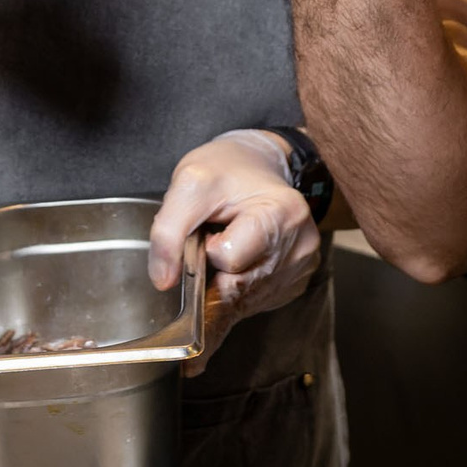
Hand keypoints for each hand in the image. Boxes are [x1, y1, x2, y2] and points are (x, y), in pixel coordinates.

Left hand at [147, 130, 321, 372]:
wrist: (258, 165)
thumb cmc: (227, 170)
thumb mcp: (189, 183)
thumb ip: (168, 230)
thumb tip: (163, 280)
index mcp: (282, 214)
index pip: (229, 260)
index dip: (208, 248)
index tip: (211, 229)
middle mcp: (301, 245)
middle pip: (239, 286)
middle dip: (216, 270)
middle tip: (218, 238)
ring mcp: (302, 266)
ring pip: (246, 299)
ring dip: (227, 280)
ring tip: (232, 244)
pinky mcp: (298, 281)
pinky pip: (258, 301)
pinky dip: (241, 286)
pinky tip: (243, 259)